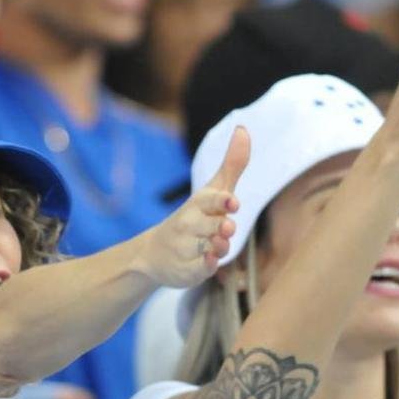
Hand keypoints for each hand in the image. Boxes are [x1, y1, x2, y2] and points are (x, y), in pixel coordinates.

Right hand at [140, 125, 248, 287]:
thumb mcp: (212, 190)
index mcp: (198, 204)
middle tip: (227, 227)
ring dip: (218, 246)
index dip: (221, 201)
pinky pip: (199, 269)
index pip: (210, 199)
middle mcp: (189, 224)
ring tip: (220, 245)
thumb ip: (232, 164)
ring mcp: (186, 248)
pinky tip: (210, 263)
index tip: (232, 202)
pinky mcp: (186, 270)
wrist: (155, 253)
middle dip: (220, 226)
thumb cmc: (193, 217)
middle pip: (212, 225)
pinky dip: (205, 267)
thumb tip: (243, 129)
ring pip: (207, 247)